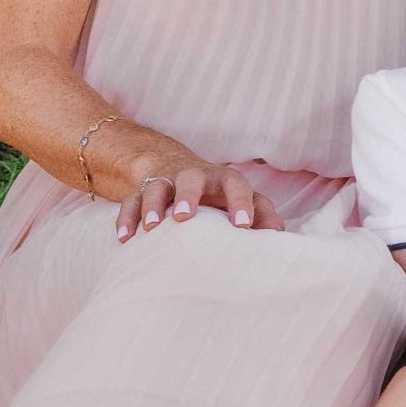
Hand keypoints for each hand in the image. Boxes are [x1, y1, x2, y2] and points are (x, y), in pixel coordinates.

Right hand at [116, 150, 284, 240]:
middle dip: (188, 195)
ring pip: (156, 187)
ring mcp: (164, 182)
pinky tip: (125, 239)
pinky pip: (130, 202)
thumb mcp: (241, 200)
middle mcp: (193, 177)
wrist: (173, 167)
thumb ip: (261, 214)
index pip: (235, 183)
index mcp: (222, 179)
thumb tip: (279, 235)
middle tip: (185, 217)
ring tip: (152, 228)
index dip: (240, 202)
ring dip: (153, 205)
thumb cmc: (217, 194)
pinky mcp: (140, 192)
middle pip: (191, 177)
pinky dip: (127, 218)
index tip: (243, 226)